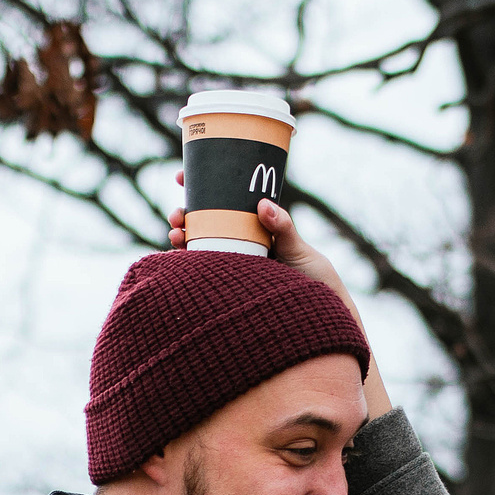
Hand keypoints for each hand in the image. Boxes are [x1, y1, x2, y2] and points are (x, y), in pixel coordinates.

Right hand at [168, 178, 392, 420]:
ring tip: (175, 236)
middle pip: (204, 222)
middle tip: (177, 216)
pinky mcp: (226, 287)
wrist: (318, 318)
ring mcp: (231, 264)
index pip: (225, 200)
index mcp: (255, 227)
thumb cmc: (313, 280)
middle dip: (183, 215)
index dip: (200, 185)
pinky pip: (201, 273)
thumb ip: (283, 227)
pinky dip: (186, 265)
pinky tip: (177, 260)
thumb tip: (263, 204)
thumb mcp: (299, 250)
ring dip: (180, 237)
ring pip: (198, 245)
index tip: (181, 176)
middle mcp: (240, 243)